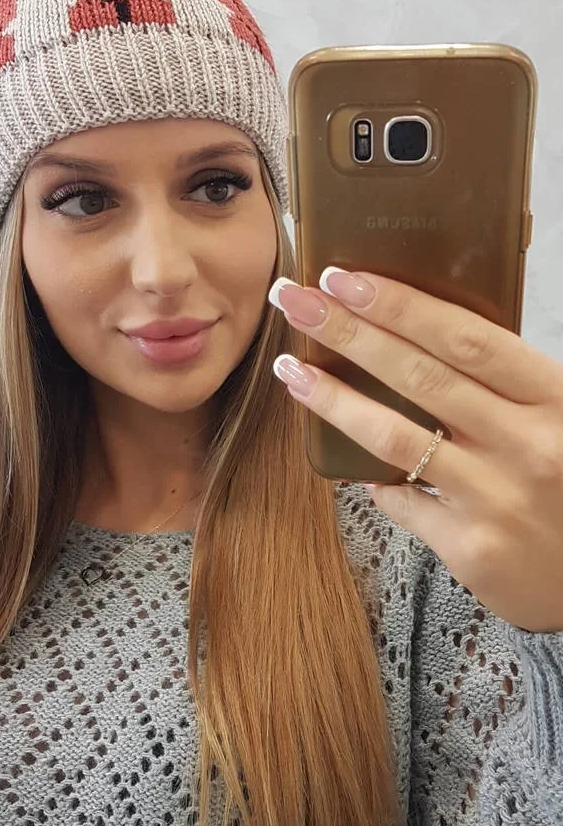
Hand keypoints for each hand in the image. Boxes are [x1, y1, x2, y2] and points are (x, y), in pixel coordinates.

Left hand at [268, 267, 562, 633]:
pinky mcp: (472, 547)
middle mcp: (529, 444)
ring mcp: (497, 498)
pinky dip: (371, 478)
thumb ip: (507, 384)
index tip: (344, 278)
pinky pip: (402, 499)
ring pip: (395, 436)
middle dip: (347, 333)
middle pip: (420, 375)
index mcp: (556, 399)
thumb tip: (416, 335)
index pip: (466, 338)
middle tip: (294, 301)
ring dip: (333, 398)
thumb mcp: (560, 419)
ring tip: (290, 369)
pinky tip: (347, 464)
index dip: (400, 305)